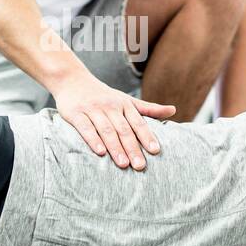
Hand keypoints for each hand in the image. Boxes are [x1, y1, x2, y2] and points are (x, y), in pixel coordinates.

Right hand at [52, 73, 174, 169]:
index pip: (138, 122)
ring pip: (106, 130)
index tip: (155, 151)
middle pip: (124, 129)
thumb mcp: (126, 99)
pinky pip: (85, 128)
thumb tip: (174, 110)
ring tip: (123, 164)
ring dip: (115, 147)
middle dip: (132, 148)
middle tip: (140, 166)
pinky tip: (100, 152)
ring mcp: (93, 109)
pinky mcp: (75, 113)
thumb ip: (149, 108)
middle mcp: (110, 106)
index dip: (147, 136)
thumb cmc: (103, 95)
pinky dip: (93, 140)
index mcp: (124, 104)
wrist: (72, 79)